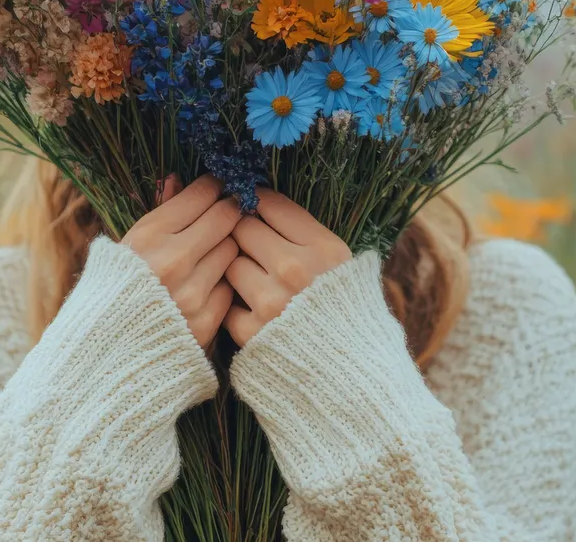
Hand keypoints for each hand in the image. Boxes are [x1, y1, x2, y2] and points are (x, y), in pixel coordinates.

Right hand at [121, 174, 240, 347]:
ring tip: (211, 253)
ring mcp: (191, 292)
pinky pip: (229, 287)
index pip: (201, 195)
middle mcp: (171, 261)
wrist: (108, 351)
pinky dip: (221, 284)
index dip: (215, 187)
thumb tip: (178, 179)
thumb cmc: (116, 290)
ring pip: (232, 250)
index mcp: (147, 237)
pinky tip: (205, 287)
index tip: (219, 187)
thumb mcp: (129, 245)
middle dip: (230, 210)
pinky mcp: (206, 321)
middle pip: (226, 217)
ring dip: (227, 248)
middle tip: (230, 211)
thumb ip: (159, 212)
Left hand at [224, 188, 351, 345]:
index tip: (251, 201)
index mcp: (324, 250)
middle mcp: (296, 271)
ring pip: (231, 261)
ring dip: (236, 266)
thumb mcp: (345, 267)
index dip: (257, 199)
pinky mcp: (250, 331)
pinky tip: (246, 305)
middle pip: (244, 227)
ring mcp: (270, 301)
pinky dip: (233, 302)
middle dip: (242, 230)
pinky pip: (225, 299)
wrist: (349, 375)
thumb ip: (311, 237)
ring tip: (250, 276)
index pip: (273, 205)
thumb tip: (267, 203)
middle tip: (245, 238)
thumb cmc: (347, 315)